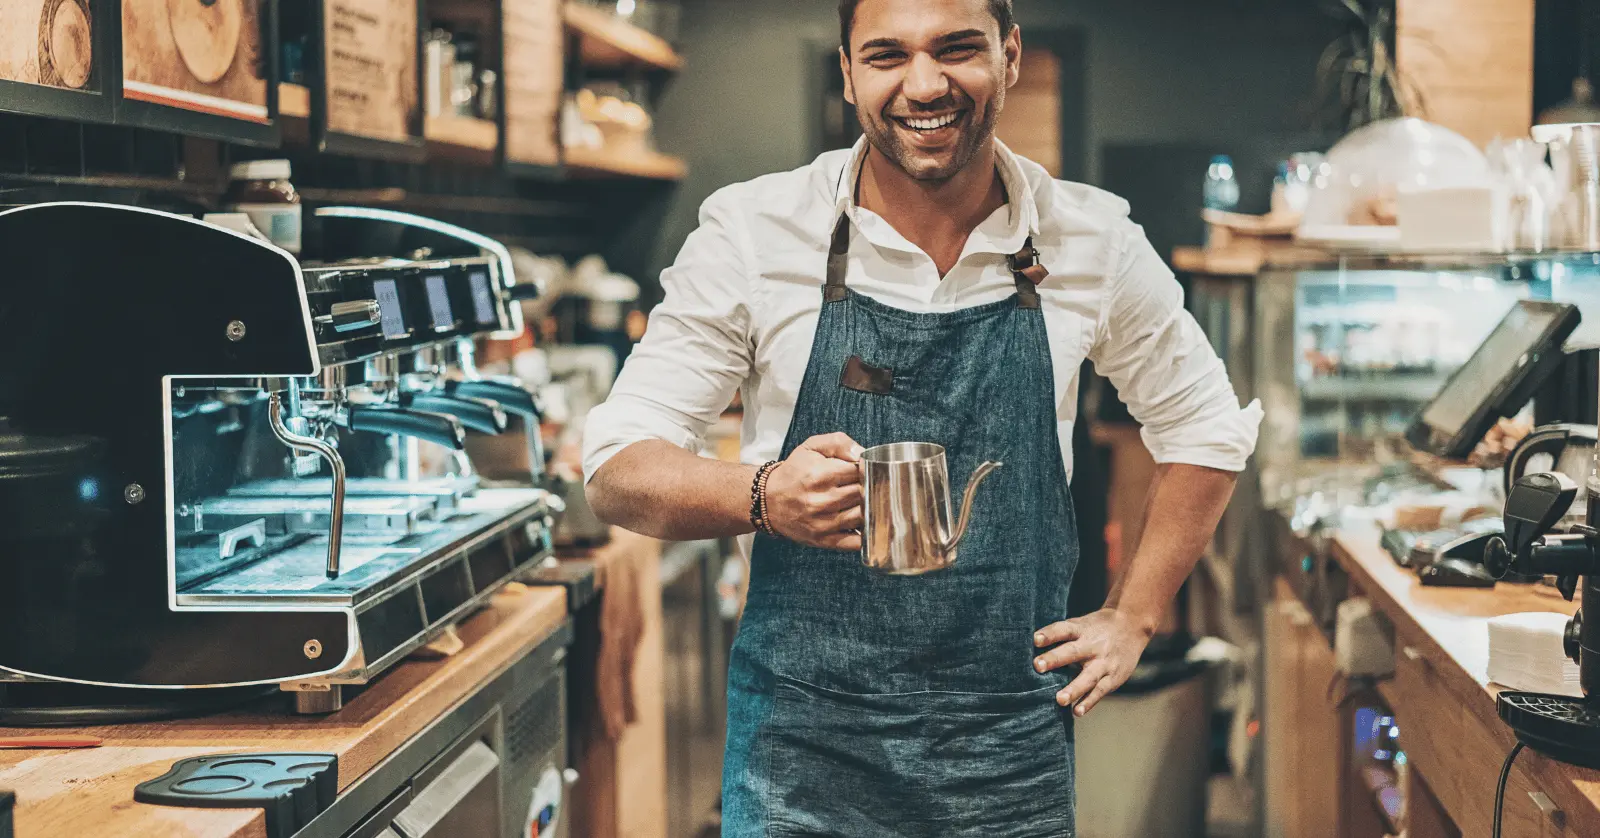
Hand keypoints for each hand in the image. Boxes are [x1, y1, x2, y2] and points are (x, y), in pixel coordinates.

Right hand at [764, 432, 863, 550]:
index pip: (861, 471)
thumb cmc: (794, 473)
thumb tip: (862, 453)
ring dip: (869, 508)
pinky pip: (856, 542)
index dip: (867, 469)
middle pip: (864, 494)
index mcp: (821, 475)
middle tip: (867, 484)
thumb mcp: (811, 447)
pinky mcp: (824, 541)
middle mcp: (822, 500)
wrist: (767, 501)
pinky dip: (865, 534)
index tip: (864, 470)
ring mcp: (823, 524)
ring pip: (863, 516)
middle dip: (870, 488)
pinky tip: (863, 523)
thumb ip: (839, 442)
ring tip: (863, 501)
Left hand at [1032, 608, 1153, 716]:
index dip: (1049, 634)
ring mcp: (1104, 663)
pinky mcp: (1113, 678)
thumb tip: (1028, 649)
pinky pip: (1100, 691)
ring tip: (1059, 700)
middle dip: (1055, 659)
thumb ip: (1060, 636)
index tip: (1035, 639)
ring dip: (1074, 689)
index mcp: (1081, 629)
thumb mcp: (1081, 624)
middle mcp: (1092, 645)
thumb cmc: (1096, 628)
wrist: (1132, 626)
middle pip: (1072, 652)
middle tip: (1037, 666)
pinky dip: (1088, 702)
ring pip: (1088, 677)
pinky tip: (1076, 711)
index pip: (1063, 629)